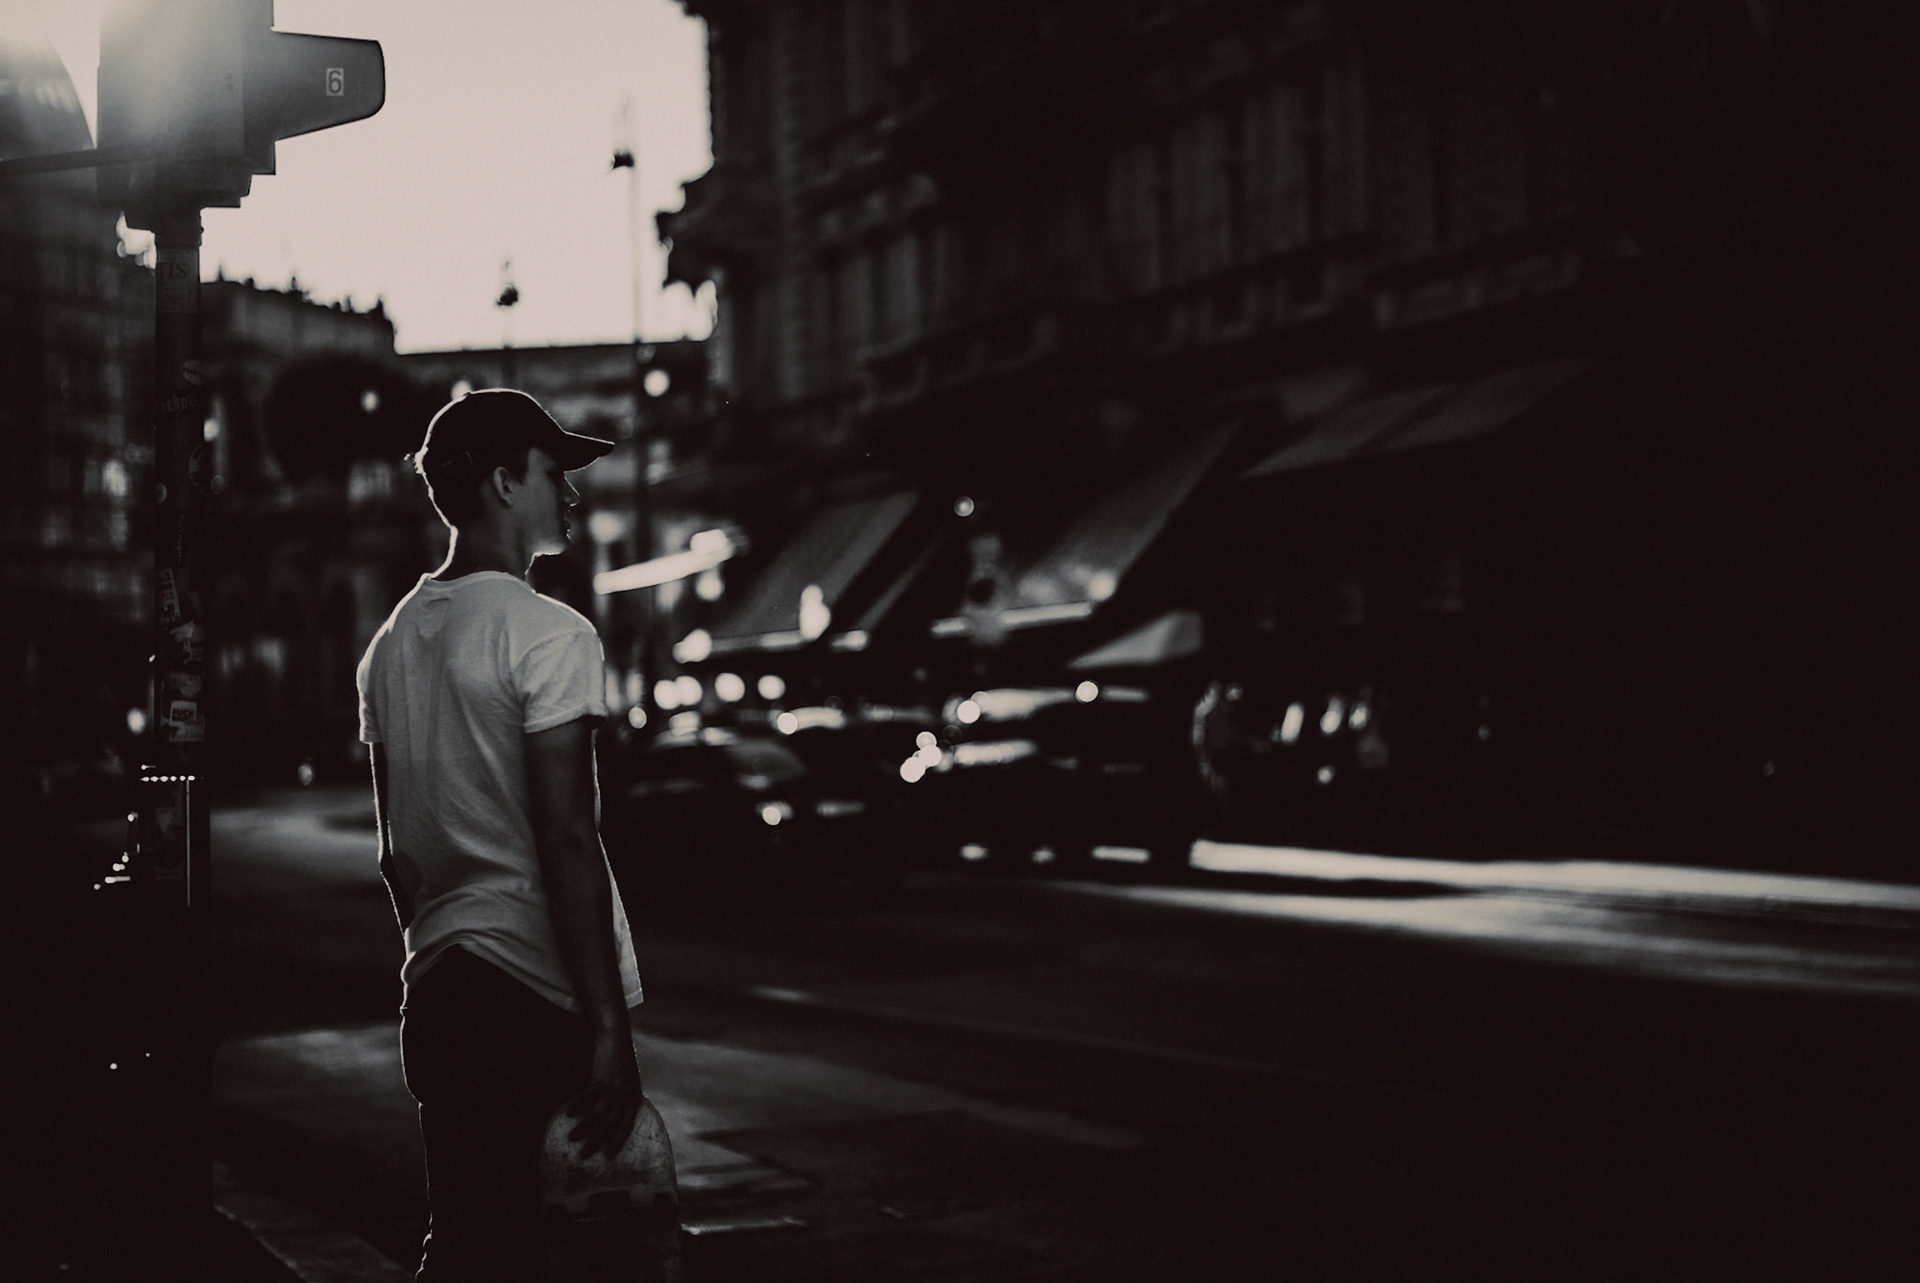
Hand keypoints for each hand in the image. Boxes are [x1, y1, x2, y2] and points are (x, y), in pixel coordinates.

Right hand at [563, 1030, 642, 1160]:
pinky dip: (579, 1105)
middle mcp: (627, 1094)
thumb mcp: (627, 1081)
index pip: (628, 1124)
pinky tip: (569, 1113)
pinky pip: (590, 1095)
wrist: (617, 1035)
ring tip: (571, 1138)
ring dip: (585, 1127)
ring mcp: (616, 1086)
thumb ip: (622, 1098)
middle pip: (612, 1124)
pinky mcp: (604, 1076)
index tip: (608, 1156)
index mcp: (634, 1097)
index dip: (618, 1140)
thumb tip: (610, 1117)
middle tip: (584, 1155)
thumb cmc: (619, 1060)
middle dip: (598, 1141)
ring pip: (600, 1113)